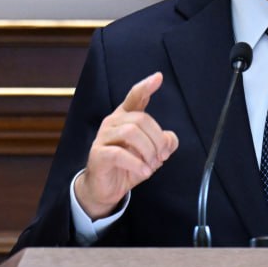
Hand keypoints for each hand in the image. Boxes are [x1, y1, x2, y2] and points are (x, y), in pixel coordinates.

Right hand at [75, 72, 178, 219]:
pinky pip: (119, 153)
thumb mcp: (152, 154)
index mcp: (125, 118)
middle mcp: (113, 123)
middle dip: (157, 139)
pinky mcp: (98, 154)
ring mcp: (103, 138)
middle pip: (141, 119)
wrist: (105, 188)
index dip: (146, 87)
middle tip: (162, 157)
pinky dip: (136, 164)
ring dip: (148, 151)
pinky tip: (143, 172)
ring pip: (131, 133)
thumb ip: (164, 143)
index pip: (135, 97)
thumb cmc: (128, 166)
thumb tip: (170, 140)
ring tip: (151, 165)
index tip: (158, 77)